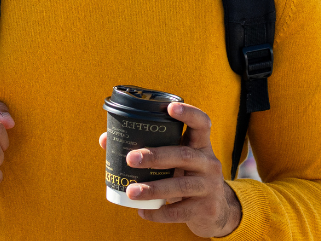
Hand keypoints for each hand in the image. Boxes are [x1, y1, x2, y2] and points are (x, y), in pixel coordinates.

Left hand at [95, 102, 241, 236]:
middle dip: (155, 156)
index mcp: (200, 146)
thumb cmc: (185, 177)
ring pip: (181, 186)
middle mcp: (208, 163)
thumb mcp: (174, 161)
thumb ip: (147, 149)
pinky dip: (159, 213)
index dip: (189, 113)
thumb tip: (106, 140)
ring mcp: (209, 187)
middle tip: (131, 158)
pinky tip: (142, 212)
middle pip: (184, 155)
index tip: (170, 107)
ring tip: (131, 192)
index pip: (202, 124)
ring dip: (153, 188)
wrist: (214, 211)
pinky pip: (180, 211)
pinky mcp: (206, 209)